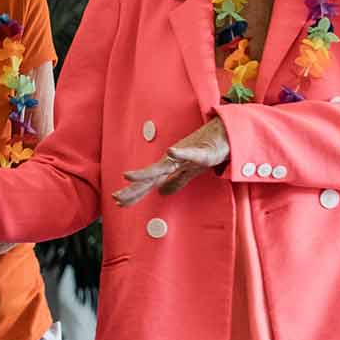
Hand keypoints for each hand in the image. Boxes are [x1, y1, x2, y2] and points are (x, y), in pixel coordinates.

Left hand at [113, 119, 228, 207]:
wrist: (223, 137)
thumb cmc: (206, 152)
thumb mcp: (189, 172)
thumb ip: (176, 181)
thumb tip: (162, 192)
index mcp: (170, 168)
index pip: (148, 183)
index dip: (135, 193)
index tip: (118, 202)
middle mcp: (172, 161)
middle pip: (150, 177)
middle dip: (134, 188)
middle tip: (116, 197)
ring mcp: (184, 155)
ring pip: (163, 166)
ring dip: (147, 172)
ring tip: (129, 177)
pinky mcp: (200, 152)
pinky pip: (190, 153)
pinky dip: (180, 153)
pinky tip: (172, 152)